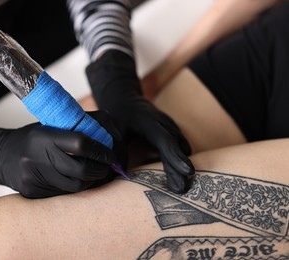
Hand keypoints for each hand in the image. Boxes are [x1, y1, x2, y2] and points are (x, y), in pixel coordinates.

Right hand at [0, 111, 119, 198]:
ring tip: (96, 173)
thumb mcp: (53, 125)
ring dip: (93, 181)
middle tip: (109, 166)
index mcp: (44, 136)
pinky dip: (79, 188)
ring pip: (77, 186)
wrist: (1, 156)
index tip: (111, 153)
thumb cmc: (33, 139)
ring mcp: (34, 178)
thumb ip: (81, 128)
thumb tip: (112, 140)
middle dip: (102, 169)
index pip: (81, 143)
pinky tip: (80, 181)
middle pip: (82, 169)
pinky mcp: (34, 193)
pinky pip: (65, 195)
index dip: (102, 150)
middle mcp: (37, 157)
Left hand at [86, 50, 194, 192]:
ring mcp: (169, 126)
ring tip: (182, 187)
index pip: (165, 140)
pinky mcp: (171, 131)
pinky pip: (178, 146)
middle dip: (180, 167)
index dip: (175, 157)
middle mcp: (163, 122)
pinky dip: (178, 159)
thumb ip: (117, 148)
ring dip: (180, 166)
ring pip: (180, 147)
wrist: (124, 98)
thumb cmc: (117, 114)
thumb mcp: (112, 128)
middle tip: (182, 189)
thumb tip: (119, 172)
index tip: (187, 172)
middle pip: (175, 146)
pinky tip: (179, 175)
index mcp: (148, 121)